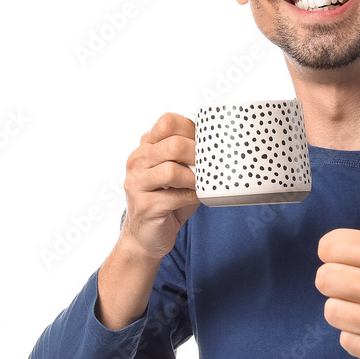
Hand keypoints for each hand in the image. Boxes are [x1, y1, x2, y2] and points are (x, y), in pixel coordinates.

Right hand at [120, 112, 200, 262]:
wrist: (147, 236)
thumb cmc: (168, 201)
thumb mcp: (179, 172)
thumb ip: (190, 156)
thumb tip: (222, 145)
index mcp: (146, 147)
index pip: (167, 122)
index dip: (192, 130)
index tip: (206, 143)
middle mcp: (138, 161)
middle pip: (173, 144)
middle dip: (199, 155)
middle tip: (211, 166)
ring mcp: (137, 182)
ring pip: (172, 170)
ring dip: (195, 179)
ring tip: (202, 184)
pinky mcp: (144, 205)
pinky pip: (175, 196)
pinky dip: (192, 197)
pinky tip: (196, 198)